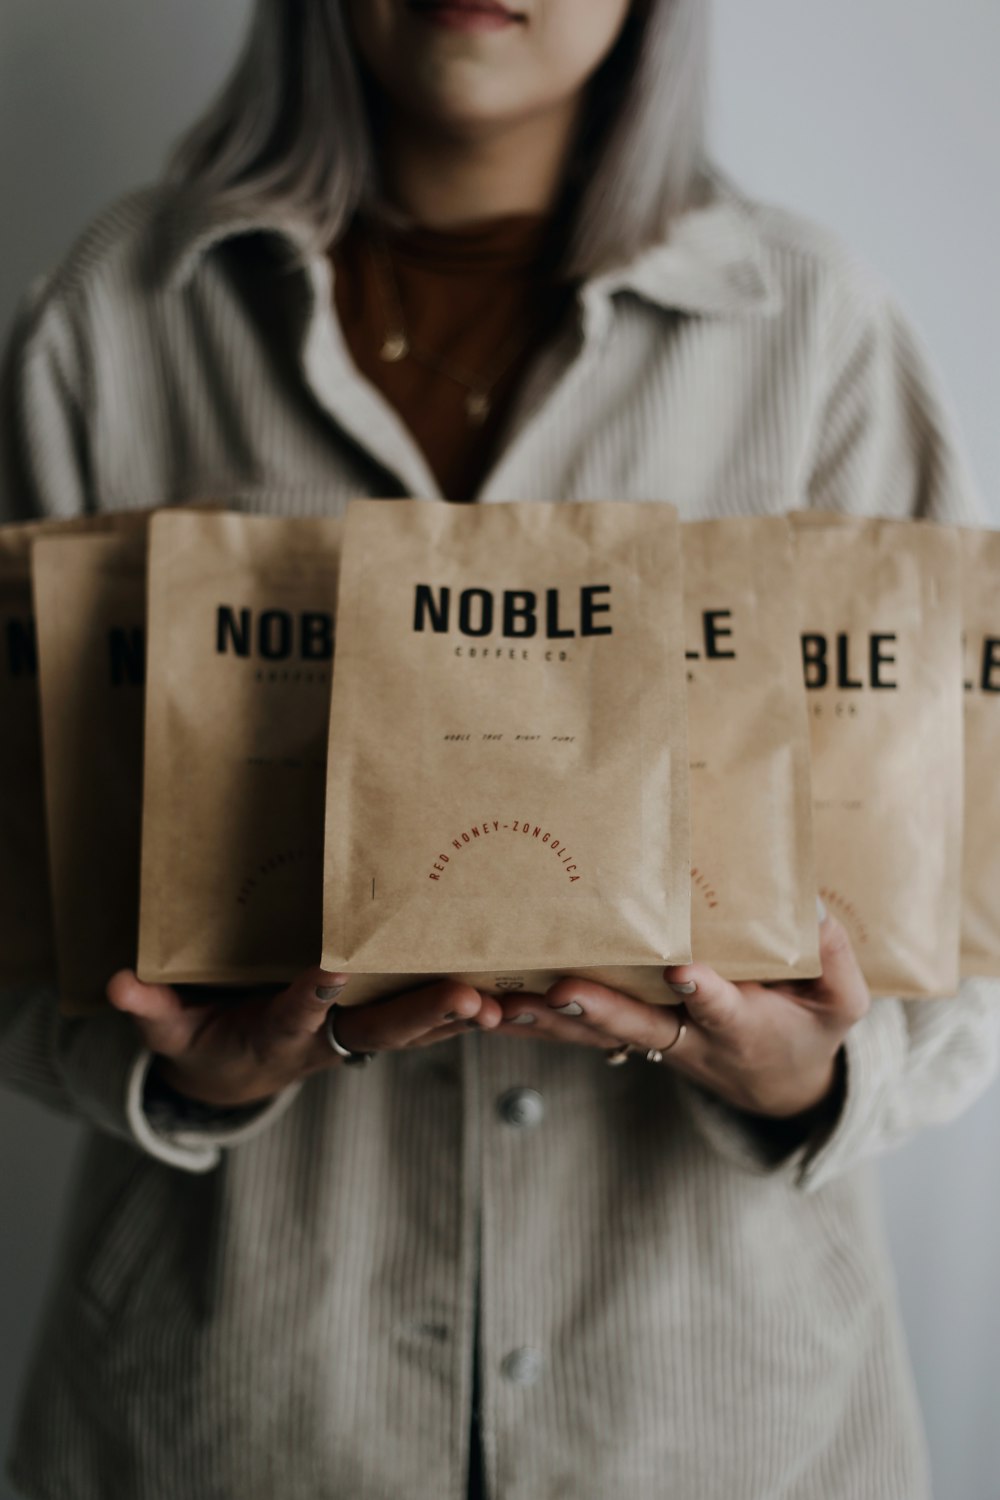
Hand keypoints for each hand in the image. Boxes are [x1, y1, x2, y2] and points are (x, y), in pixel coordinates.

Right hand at [107, 967, 502, 1107]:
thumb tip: (114, 982)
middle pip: (381, 1030)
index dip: (312, 996)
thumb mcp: (170, 1033)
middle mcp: (328, 1040)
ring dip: (459, 1019)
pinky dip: (465, 1014)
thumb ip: (150, 1008)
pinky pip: (428, 1023)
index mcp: (277, 1035)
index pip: (297, 1014)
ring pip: (416, 1029)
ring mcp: (357, 1037)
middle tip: (468, 998)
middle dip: (425, 1015)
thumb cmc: (205, 1043)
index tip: (331, 970)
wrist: (236, 1077)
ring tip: (505, 1002)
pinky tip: (509, 996)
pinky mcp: (378, 1027)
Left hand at [493, 912, 869, 1119]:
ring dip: (547, 1023)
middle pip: (640, 1026)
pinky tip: (487, 1009)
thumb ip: (834, 961)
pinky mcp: (627, 1035)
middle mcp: (688, 1036)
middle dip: (601, 1009)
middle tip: (561, 990)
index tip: (683, 972)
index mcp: (742, 1025)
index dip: (704, 992)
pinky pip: (576, 1034)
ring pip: (596, 1034)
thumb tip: (811, 907)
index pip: (722, 1008)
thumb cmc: (807, 1030)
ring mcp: (653, 1039)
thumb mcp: (840, 1004)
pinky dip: (534, 1026)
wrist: (775, 1086)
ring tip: (498, 1005)